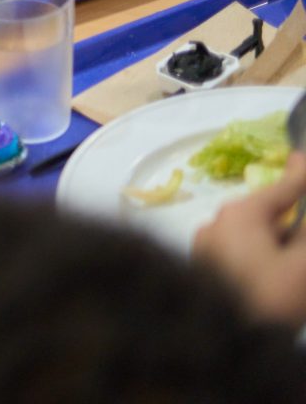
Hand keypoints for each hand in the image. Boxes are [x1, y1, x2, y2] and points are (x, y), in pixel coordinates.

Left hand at [194, 152, 305, 328]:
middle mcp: (217, 223)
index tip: (301, 155)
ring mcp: (206, 247)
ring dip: (279, 248)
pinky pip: (240, 255)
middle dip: (292, 227)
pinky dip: (263, 261)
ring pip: (255, 238)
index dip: (300, 175)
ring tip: (291, 269)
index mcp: (241, 214)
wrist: (219, 343)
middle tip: (295, 254)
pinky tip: (278, 282)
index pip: (282, 188)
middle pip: (269, 215)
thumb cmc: (269, 298)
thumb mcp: (303, 264)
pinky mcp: (203, 270)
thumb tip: (299, 204)